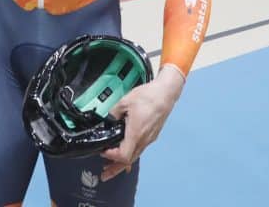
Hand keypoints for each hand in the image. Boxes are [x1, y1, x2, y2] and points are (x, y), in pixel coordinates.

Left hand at [100, 65, 183, 181]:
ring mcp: (149, 138)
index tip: (103, 151)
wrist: (165, 93)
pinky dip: (131, 155)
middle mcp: (144, 140)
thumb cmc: (148, 96)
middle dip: (115, 169)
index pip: (123, 155)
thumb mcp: (124, 102)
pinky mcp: (152, 135)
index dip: (111, 157)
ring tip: (112, 168)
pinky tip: (128, 155)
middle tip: (104, 175)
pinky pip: (140, 150)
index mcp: (136, 133)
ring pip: (135, 156)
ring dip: (123, 163)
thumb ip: (113, 113)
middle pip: (129, 161)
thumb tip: (109, 119)